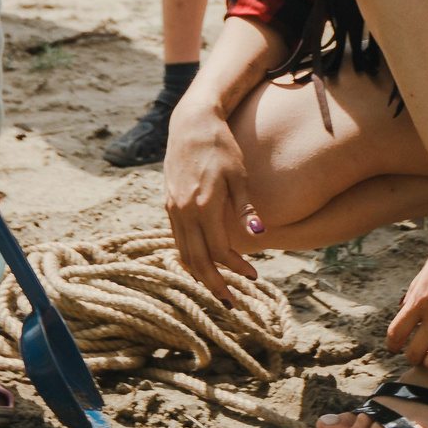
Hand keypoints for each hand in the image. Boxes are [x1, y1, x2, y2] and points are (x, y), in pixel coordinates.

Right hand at [162, 97, 259, 303]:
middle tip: (231, 303)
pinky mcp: (169, 204)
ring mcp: (172, 208)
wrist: (191, 124)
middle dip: (214, 285)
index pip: (218, 250)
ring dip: (200, 274)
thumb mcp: (238, 175)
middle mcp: (183, 211)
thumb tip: (259, 234)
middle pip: (196, 261)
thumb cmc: (221, 147)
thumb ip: (245, 207)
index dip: (235, 268)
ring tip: (218, 288)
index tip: (253, 277)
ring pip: (183, 253)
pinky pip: (178, 239)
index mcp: (202, 206)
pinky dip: (190, 256)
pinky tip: (204, 263)